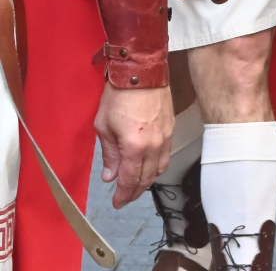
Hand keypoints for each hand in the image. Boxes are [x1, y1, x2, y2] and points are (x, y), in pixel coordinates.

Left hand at [95, 85, 172, 208]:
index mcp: (135, 147)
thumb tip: (110, 176)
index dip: (124, 194)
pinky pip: (166, 154)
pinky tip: (149, 166)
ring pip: (160, 168)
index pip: (131, 179)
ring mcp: (166, 136)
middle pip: (148, 177)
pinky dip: (157, 166)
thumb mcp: (104, 127)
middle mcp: (155, 145)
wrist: (141, 72)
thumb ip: (110, 154)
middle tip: (125, 198)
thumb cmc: (118, 97)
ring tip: (137, 185)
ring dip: (148, 180)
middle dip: (136, 191)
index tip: (117, 203)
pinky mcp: (171, 128)